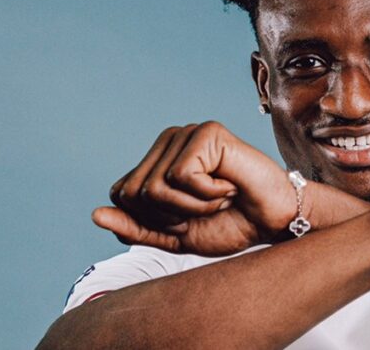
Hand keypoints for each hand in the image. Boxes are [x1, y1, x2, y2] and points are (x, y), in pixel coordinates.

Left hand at [93, 122, 297, 255]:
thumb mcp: (175, 235)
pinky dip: (206, 195)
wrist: (274, 221)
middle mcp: (167, 141)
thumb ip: (136, 227)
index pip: (121, 195)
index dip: (153, 220)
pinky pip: (181, 176)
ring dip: (192, 207)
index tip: (188, 217)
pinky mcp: (206, 133)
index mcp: (156, 161)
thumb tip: (95, 214)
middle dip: (170, 216)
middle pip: (133, 193)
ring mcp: (186, 133)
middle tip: (205, 209)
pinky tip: (228, 186)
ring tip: (219, 198)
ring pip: (155, 187)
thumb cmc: (230, 224)